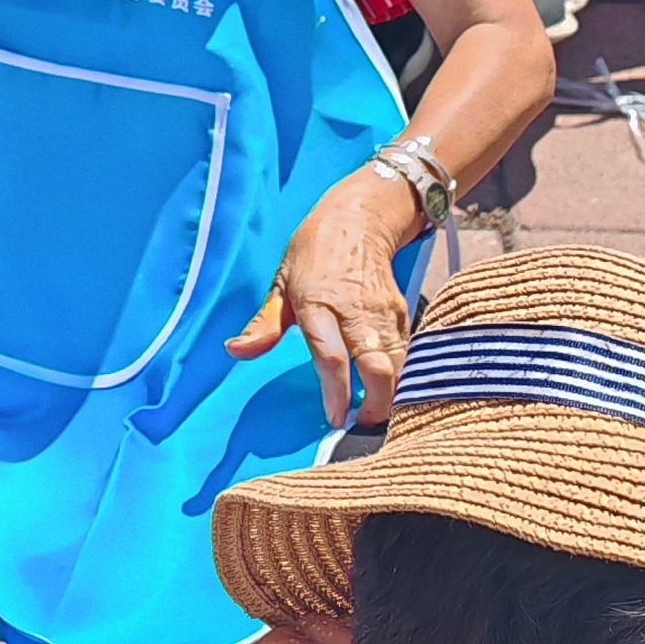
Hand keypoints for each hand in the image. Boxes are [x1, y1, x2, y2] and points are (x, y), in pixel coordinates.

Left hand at [224, 171, 418, 426]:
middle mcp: (356, 313)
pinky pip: (409, 352)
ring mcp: (384, 314)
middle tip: (362, 425)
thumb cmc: (313, 252)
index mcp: (318, 306)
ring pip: (400, 364)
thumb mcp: (281, 283)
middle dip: (376, 403)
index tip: (335, 419)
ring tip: (378, 415)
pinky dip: (405, 376)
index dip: (336, 393)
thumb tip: (235, 351)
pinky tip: (394, 392)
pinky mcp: (403, 313)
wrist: (359, 218)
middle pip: (378, 367)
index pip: (332, 357)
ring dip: (394, 394)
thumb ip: (265, 325)